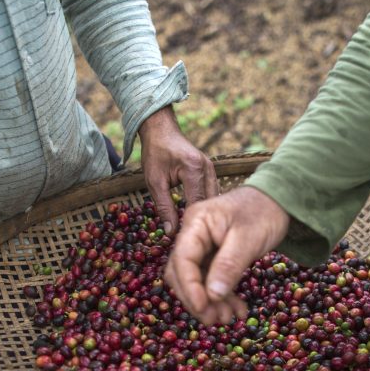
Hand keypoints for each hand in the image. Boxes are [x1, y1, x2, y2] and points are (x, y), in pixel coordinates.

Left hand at [139, 107, 217, 233]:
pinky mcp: (212, 171)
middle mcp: (208, 169)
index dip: (191, 224)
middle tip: (194, 240)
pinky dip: (208, 206)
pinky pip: (213, 193)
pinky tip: (203, 218)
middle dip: (203, 222)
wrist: (161, 130)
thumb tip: (171, 232)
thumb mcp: (154, 182)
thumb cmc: (155, 153)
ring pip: (215, 200)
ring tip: (201, 232)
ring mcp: (213, 169)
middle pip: (211, 204)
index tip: (185, 240)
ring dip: (208, 214)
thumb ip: (163, 207)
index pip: (197, 204)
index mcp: (194, 170)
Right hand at [164, 186, 289, 324]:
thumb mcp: (248, 240)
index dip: (189, 287)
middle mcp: (192, 235)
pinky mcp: (213, 256)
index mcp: (196, 224)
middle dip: (196, 299)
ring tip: (228, 318)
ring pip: (195, 280)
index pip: (182, 260)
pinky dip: (222, 296)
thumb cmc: (264, 212)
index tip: (203, 308)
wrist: (277, 201)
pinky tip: (236, 309)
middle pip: (181, 273)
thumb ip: (228, 266)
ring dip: (209, 302)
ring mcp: (201, 246)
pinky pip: (210, 280)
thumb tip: (212, 296)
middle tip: (214, 320)